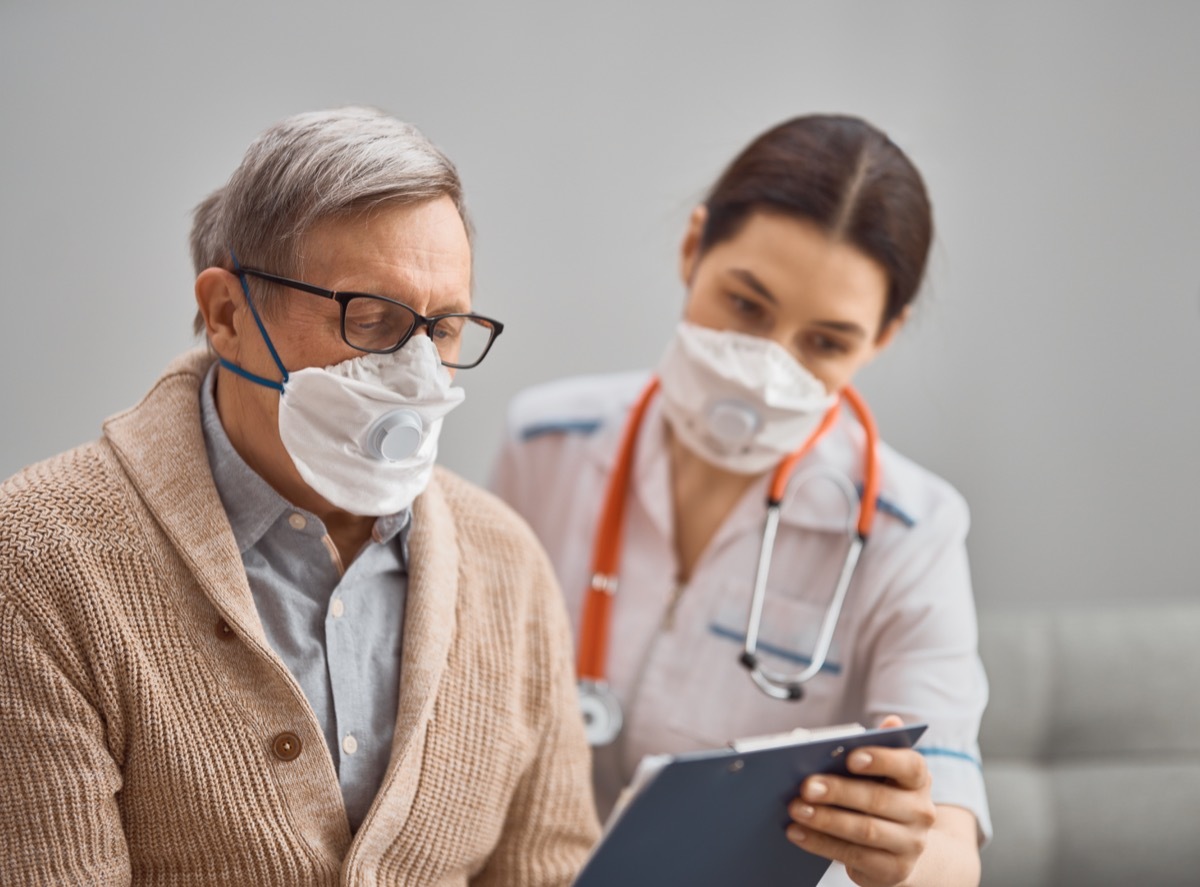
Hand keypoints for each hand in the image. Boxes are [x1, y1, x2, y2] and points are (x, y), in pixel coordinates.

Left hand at [786, 716, 935, 886]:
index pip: (910, 765)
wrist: (900, 849)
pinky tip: (797, 832)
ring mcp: (910, 844)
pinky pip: (854, 856)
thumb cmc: (881, 798)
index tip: (850, 757)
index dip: (882, 760)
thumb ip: (878, 747)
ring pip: (864, 830)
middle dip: (838, 791)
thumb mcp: (883, 773)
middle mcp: (921, 811)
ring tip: (796, 808)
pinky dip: (821, 843)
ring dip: (825, 820)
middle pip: (878, 799)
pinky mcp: (893, 870)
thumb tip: (890, 721)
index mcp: (918, 780)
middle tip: (805, 786)